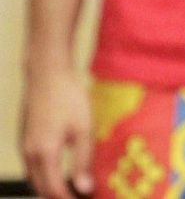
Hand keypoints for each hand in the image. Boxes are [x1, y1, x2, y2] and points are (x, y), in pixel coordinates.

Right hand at [21, 65, 92, 198]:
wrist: (47, 75)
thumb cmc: (68, 99)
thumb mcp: (82, 129)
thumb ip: (83, 161)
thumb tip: (85, 188)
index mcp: (44, 153)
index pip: (53, 190)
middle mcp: (29, 154)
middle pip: (40, 188)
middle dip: (56, 197)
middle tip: (76, 198)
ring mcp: (24, 147)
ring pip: (34, 178)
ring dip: (49, 188)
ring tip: (69, 190)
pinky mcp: (24, 140)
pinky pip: (32, 166)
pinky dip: (43, 175)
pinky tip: (57, 173)